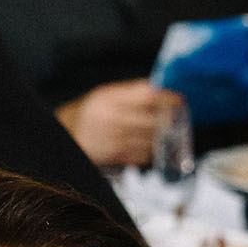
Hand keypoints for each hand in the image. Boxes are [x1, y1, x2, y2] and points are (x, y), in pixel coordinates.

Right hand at [59, 79, 180, 167]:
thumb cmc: (90, 112)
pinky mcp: (116, 157)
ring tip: (164, 131)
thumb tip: (161, 89)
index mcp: (110, 98)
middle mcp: (112, 119)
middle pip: (154, 121)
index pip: (148, 96)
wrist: (67, 134)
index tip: (180, 100)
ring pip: (152, 140)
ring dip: (162, 137)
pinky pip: (143, 156)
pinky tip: (146, 144)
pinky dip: (150, 151)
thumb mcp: (106, 94)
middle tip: (178, 117)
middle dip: (170, 120)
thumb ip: (132, 92)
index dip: (168, 99)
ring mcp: (115, 140)